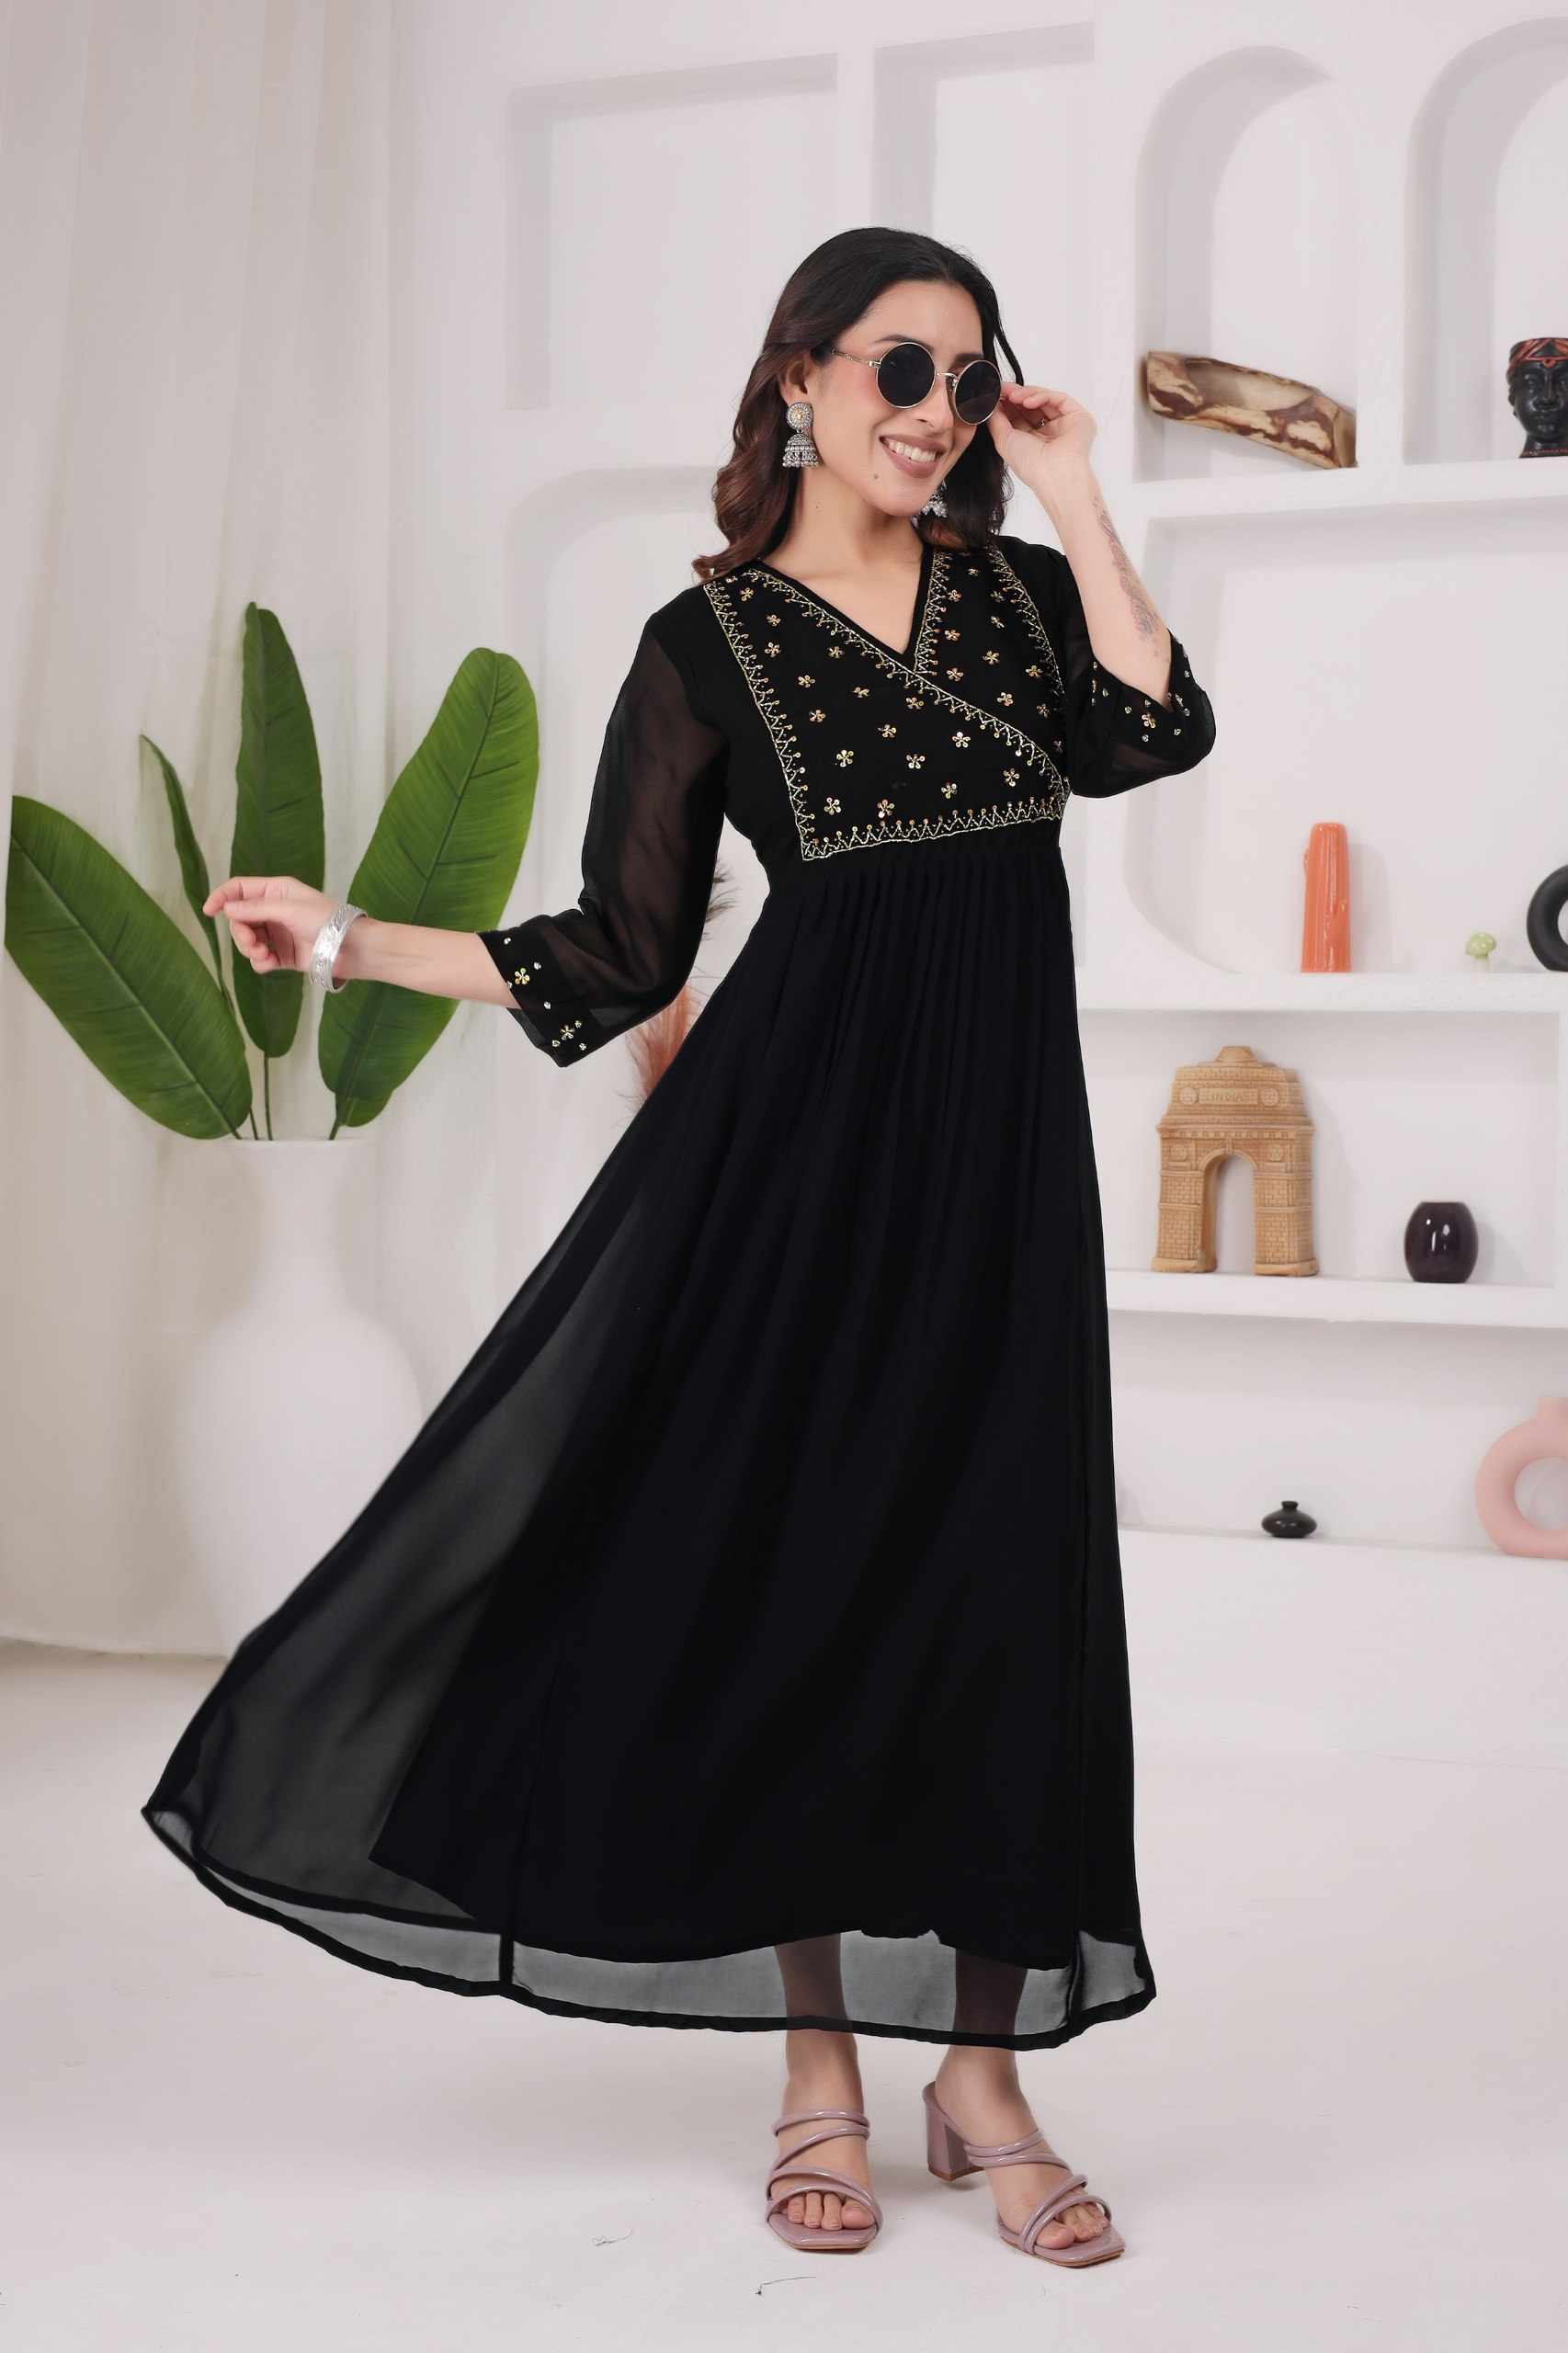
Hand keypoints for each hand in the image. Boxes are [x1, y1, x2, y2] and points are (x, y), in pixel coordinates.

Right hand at [203, 875, 337, 977]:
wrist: (351, 949)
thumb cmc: (325, 920)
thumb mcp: (288, 908)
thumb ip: (256, 908)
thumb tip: (228, 908)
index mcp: (275, 891)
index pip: (239, 889)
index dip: (222, 897)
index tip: (208, 911)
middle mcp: (274, 910)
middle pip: (240, 919)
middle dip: (241, 933)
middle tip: (253, 943)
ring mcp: (278, 934)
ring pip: (247, 940)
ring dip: (250, 949)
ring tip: (264, 955)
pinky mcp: (283, 955)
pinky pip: (260, 959)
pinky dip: (260, 962)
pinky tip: (269, 963)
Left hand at [986, 381, 1097, 504]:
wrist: (1054, 474)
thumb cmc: (1031, 466)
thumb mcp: (1004, 441)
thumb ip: (995, 420)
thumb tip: (989, 402)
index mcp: (1032, 441)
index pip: (1019, 416)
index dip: (1006, 404)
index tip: (994, 394)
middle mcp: (1049, 432)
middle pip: (1031, 406)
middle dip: (1015, 396)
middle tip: (1002, 390)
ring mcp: (1063, 424)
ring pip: (1044, 400)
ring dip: (1026, 394)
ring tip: (1013, 396)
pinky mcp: (1077, 416)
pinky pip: (1058, 399)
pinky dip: (1041, 396)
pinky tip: (1028, 401)